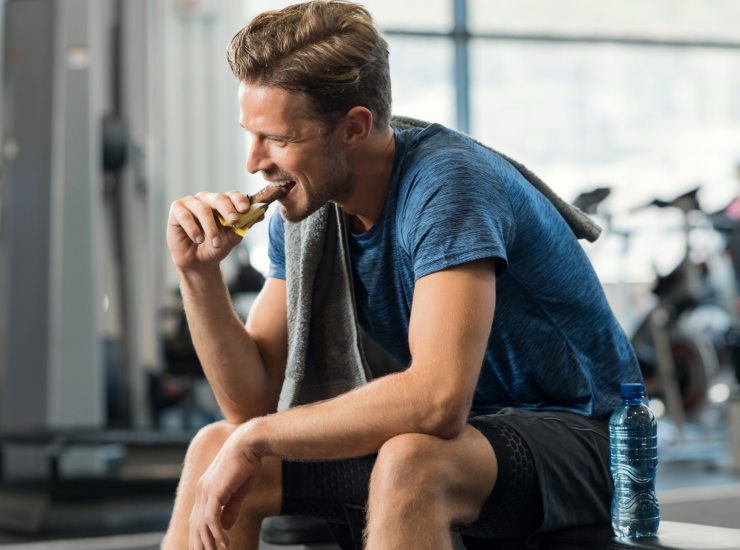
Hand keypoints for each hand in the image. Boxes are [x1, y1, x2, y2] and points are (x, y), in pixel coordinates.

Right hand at [167, 190, 257, 270]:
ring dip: (211, 228)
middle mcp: (207, 199)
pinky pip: (185, 215)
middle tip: (234, 222)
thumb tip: (261, 214)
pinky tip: (198, 239)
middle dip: (228, 210)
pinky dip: (193, 229)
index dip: (239, 200)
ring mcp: (191, 203)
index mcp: (223, 203)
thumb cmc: (216, 247)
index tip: (245, 210)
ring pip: (203, 209)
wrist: (198, 262)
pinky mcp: (177, 210)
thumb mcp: (233, 238)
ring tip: (215, 243)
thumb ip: (245, 225)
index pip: (232, 195)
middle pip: (219, 198)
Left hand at [189, 428, 262, 548]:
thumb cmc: (247, 464)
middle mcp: (201, 491)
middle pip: (196, 524)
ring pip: (202, 525)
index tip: (203, 549)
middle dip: (200, 543)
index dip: (199, 535)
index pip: (197, 518)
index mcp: (205, 490)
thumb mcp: (239, 492)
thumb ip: (230, 509)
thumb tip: (224, 528)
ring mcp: (205, 491)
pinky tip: (225, 543)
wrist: (249, 445)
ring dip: (209, 542)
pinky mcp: (214, 491)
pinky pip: (212, 519)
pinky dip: (217, 533)